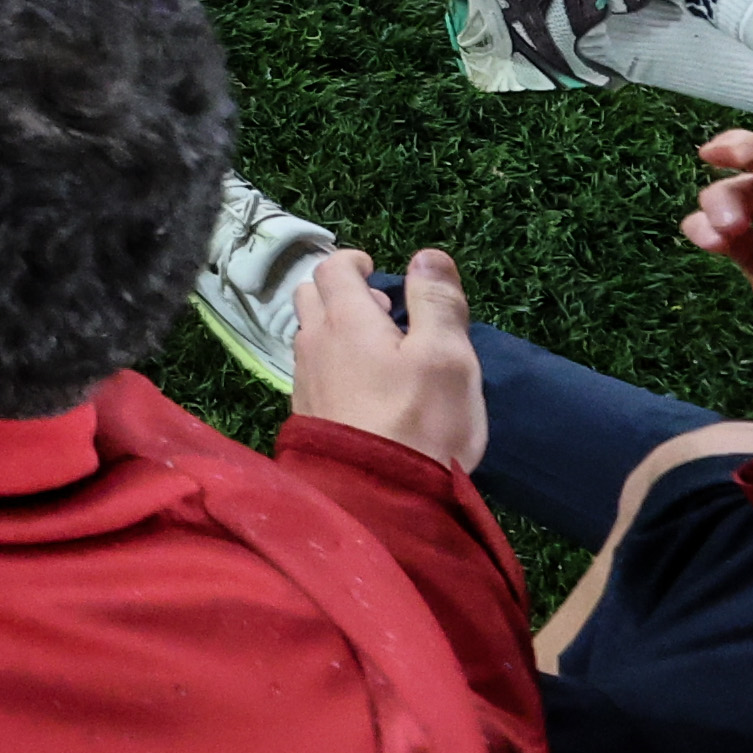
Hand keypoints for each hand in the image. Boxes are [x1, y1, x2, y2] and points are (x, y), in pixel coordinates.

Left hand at [288, 245, 486, 472]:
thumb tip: (426, 255)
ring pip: (309, 334)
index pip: (332, 268)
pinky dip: (331, 360)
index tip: (376, 270)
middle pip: (310, 295)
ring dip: (336, 327)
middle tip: (382, 311)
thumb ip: (437, 302)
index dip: (353, 261)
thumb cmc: (420, 421)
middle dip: (341, 290)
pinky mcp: (307, 413)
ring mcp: (304, 380)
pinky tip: (363, 388)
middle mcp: (313, 343)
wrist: (380, 497)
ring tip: (380, 351)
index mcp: (345, 320)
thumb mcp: (447, 356)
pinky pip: (311, 369)